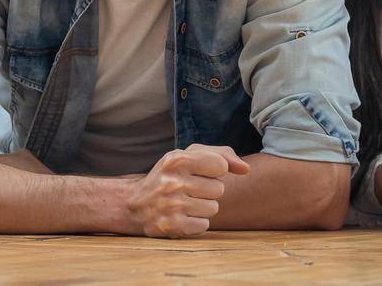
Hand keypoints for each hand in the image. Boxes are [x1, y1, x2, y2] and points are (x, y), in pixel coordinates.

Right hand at [125, 144, 249, 237]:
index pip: (221, 165)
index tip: (201, 172)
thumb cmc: (170, 176)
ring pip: (213, 208)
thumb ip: (223, 155)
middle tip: (190, 190)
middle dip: (208, 190)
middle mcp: (173, 182)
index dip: (215, 170)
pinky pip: (204, 225)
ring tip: (186, 203)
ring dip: (203, 207)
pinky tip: (182, 216)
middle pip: (219, 189)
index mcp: (178, 160)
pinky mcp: (171, 226)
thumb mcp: (190, 156)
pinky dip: (196, 223)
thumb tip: (246, 169)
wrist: (135, 204)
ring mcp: (171, 205)